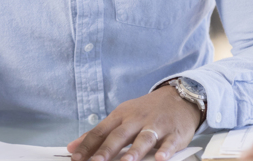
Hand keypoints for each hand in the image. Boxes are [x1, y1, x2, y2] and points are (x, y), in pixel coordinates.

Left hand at [67, 86, 200, 160]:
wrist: (180, 96)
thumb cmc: (146, 111)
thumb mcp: (122, 116)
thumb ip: (99, 133)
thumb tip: (73, 147)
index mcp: (121, 116)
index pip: (101, 131)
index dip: (88, 145)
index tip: (75, 158)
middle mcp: (137, 119)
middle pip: (120, 135)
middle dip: (107, 150)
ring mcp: (156, 125)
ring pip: (144, 138)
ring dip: (135, 150)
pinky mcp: (175, 133)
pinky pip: (170, 142)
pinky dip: (166, 151)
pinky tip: (160, 158)